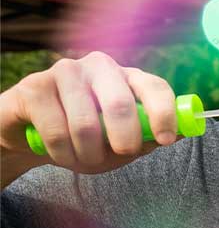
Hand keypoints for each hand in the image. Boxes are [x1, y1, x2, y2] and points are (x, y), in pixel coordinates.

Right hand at [0, 51, 177, 181]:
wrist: (30, 134)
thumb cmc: (83, 138)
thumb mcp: (119, 142)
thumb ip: (146, 137)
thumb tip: (180, 134)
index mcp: (127, 77)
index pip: (154, 86)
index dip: (164, 112)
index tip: (166, 139)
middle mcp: (99, 67)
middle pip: (120, 103)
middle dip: (125, 138)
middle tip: (122, 154)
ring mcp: (65, 71)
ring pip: (86, 124)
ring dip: (88, 154)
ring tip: (84, 160)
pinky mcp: (34, 85)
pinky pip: (55, 131)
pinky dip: (62, 154)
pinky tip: (60, 154)